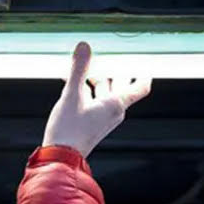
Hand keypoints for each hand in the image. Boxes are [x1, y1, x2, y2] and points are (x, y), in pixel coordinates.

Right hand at [42, 42, 151, 157]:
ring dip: (97, 79)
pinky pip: (95, 101)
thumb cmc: (69, 132)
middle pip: (121, 85)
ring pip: (106, 92)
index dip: (143, 71)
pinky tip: (73, 85)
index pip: (141, 86)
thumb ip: (78, 69)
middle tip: (106, 56)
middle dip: (113, 70)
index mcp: (115, 104)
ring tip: (83, 68)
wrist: (60, 157)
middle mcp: (113, 112)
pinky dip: (87, 90)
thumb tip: (84, 46)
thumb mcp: (71, 96)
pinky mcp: (91, 123)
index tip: (141, 59)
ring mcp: (102, 118)